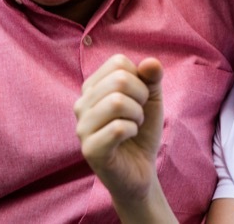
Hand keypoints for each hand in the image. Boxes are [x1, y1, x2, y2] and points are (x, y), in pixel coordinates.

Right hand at [74, 54, 164, 206]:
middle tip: (139, 114)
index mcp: (92, 88)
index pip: (118, 63)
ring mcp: (82, 127)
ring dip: (137, 115)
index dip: (139, 78)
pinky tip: (128, 138)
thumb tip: (150, 62)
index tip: (140, 98)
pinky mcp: (90, 149)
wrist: (140, 170)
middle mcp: (81, 104)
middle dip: (141, 96)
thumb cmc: (142, 131)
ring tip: (134, 125)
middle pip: (119, 80)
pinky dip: (133, 130)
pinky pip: (118, 128)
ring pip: (117, 102)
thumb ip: (152, 78)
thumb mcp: (151, 99)